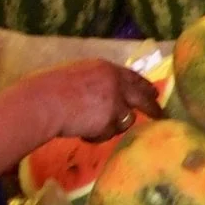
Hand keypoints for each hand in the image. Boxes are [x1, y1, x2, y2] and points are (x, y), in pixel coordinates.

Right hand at [24, 60, 162, 142]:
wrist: (43, 101)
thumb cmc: (48, 89)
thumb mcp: (76, 76)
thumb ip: (96, 83)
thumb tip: (105, 95)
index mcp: (106, 68)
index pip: (132, 77)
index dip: (143, 86)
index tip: (153, 92)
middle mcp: (116, 83)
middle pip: (142, 96)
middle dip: (153, 107)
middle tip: (161, 114)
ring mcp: (116, 101)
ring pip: (126, 119)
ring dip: (111, 126)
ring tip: (87, 126)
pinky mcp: (111, 120)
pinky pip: (109, 133)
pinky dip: (97, 136)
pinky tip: (81, 132)